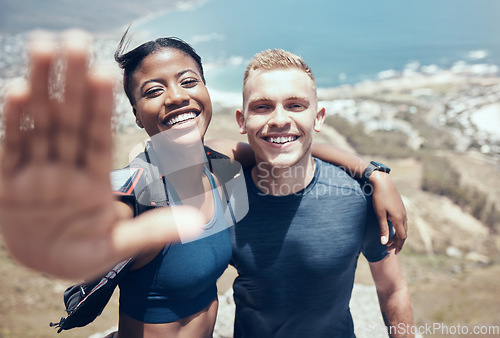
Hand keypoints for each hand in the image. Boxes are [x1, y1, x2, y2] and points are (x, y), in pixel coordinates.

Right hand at [0, 30, 201, 279]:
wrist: (45, 266)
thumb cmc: (83, 254)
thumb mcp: (118, 246)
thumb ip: (152, 232)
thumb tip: (198, 221)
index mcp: (94, 180)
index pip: (98, 137)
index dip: (100, 107)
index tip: (106, 73)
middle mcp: (65, 168)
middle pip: (69, 120)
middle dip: (72, 82)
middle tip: (77, 41)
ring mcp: (36, 173)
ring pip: (39, 125)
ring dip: (40, 88)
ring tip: (43, 48)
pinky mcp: (9, 183)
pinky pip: (10, 149)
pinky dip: (12, 123)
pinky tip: (17, 90)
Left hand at [369, 171, 406, 253]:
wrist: (383, 182)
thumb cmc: (379, 197)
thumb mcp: (379, 214)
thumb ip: (383, 229)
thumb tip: (384, 243)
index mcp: (399, 219)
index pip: (402, 237)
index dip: (398, 246)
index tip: (392, 252)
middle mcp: (403, 216)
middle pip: (404, 233)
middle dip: (398, 243)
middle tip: (389, 249)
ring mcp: (403, 211)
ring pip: (404, 227)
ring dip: (398, 236)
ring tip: (390, 241)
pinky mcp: (400, 207)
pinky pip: (402, 221)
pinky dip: (398, 228)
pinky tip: (392, 229)